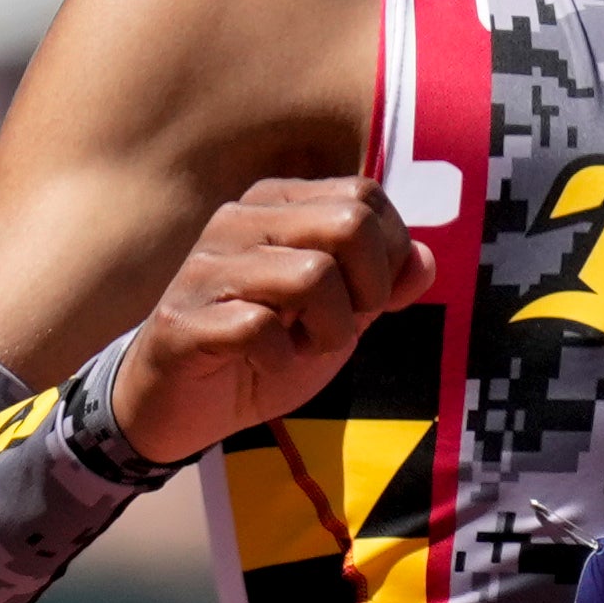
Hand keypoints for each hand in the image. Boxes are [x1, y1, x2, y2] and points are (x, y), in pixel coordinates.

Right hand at [111, 175, 423, 464]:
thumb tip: (423, 260)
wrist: (180, 406)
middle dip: (367, 291)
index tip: (365, 301)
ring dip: (327, 331)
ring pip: (312, 276)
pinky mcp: (184, 319)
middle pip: (349, 224)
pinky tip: (265, 365)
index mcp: (278, 205)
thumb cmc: (260, 352)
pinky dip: (281, 360)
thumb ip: (382, 286)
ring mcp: (207, 267)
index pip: (365, 196)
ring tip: (303, 348)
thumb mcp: (338, 318)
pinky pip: (260, 328)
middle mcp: (240, 220)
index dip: (388, 255)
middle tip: (341, 327)